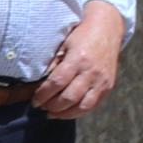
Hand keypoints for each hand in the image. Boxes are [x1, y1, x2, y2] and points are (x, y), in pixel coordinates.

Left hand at [35, 1, 125, 116]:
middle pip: (69, 97)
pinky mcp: (108, 86)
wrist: (107, 28)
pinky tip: (66, 112)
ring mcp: (102, 81)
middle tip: (40, 107)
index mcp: (78, 59)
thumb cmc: (81, 35)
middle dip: (51, 106)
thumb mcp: (63, 45)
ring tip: (51, 113)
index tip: (34, 100)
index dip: (43, 95)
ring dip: (64, 114)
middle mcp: (92, 72)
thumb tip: (38, 84)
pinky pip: (93, 105)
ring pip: (82, 106)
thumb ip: (53, 64)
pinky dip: (78, 112)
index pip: (57, 83)